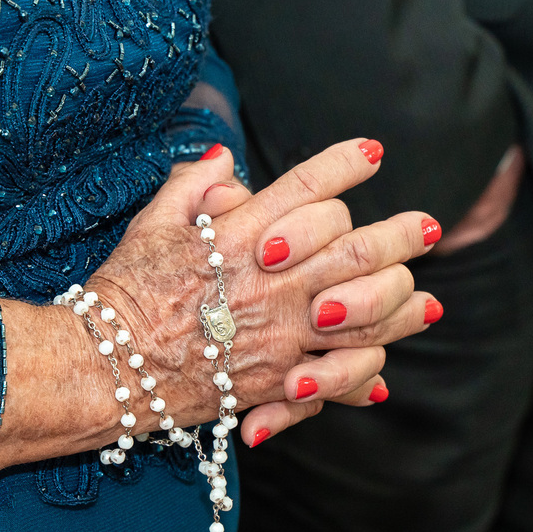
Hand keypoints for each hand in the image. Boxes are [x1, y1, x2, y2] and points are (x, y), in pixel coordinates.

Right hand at [87, 139, 440, 445]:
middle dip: (399, 234)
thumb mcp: (149, 225)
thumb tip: (223, 159)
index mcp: (239, 232)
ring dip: (401, 304)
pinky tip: (380, 372)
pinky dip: (362, 375)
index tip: (372, 153)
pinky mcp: (274, 378)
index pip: (307, 186)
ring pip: (363, 313)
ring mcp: (279, 330)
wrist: (106, 367)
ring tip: (425, 301)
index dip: (345, 165)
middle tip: (426, 226)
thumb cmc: (122, 294)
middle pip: (355, 248)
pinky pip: (334, 375)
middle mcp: (270, 278)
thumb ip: (191, 186)